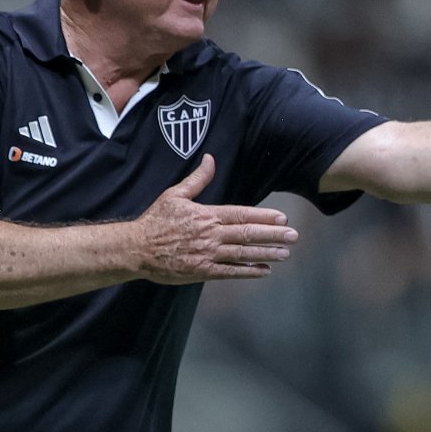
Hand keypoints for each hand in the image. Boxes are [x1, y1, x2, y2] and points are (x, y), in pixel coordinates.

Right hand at [135, 154, 298, 282]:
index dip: (264, 216)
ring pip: (242, 254)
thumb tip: (211, 159)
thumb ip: (198, 179)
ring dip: (266, 253)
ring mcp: (207, 254)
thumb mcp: (175, 194)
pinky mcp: (201, 271)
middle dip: (273, 235)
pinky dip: (248, 272)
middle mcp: (210, 234)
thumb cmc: (156, 220)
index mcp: (207, 214)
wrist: (137, 248)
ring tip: (285, 253)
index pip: (241, 214)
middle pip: (247, 234)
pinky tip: (263, 270)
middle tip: (293, 236)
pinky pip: (229, 272)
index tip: (282, 218)